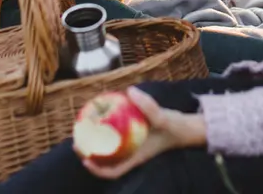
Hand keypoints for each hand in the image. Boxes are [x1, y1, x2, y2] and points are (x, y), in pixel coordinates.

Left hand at [81, 87, 205, 179]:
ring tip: (83, 130)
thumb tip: (130, 91)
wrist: (186, 127)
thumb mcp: (164, 118)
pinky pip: (115, 136)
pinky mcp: (133, 136)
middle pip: (105, 161)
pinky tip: (100, 116)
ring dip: (94, 142)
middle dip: (89, 154)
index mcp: (136, 157)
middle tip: (76, 141)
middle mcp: (131, 154)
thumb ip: (149, 107)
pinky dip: (106, 129)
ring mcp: (131, 146)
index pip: (114, 172)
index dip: (97, 170)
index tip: (85, 160)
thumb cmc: (175, 128)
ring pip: (108, 149)